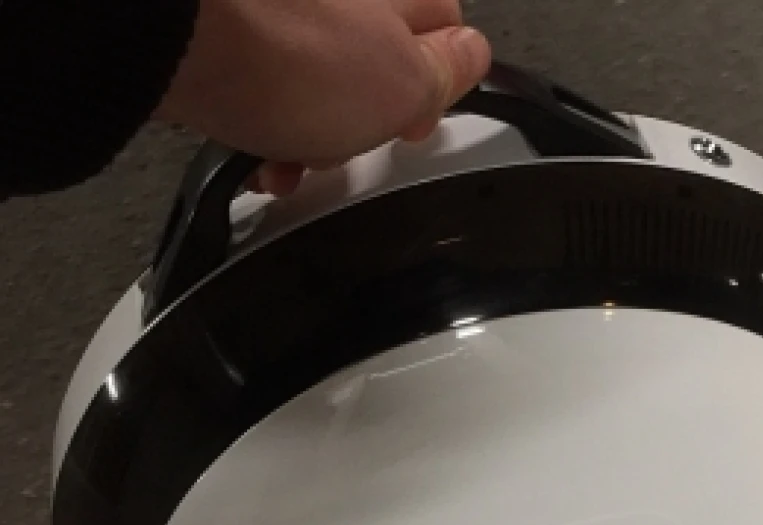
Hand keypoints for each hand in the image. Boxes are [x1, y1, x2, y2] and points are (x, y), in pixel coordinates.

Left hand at [156, 0, 490, 193]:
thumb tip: (473, 58)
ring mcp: (279, 12)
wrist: (179, 41)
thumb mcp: (403, 83)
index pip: (445, 24)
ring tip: (292, 162)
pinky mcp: (229, 32)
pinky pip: (262, 82)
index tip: (416, 122)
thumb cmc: (287, 55)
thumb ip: (446, 73)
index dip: (438, 81)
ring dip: (310, 132)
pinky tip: (255, 151)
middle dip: (365, 116)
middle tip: (354, 145)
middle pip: (374, 60)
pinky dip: (263, 121)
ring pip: (315, 79)